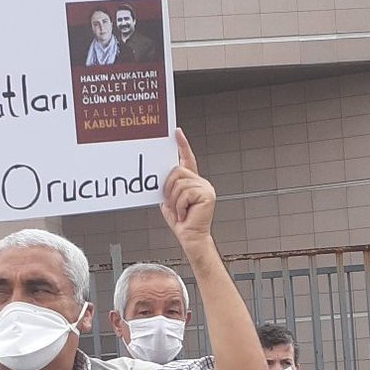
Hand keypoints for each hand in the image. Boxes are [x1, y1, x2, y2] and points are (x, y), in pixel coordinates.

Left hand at [160, 129, 215, 253]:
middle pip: (177, 171)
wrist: (191, 237)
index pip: (187, 158)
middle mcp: (201, 182)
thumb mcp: (170, 200)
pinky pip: (184, 194)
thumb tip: (162, 175)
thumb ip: (168, 186)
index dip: (182, 145)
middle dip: (168, 188)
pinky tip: (185, 214)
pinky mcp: (207, 195)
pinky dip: (180, 206)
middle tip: (172, 203)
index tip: (176, 132)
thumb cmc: (181, 221)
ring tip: (180, 211)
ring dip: (174, 200)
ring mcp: (205, 188)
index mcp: (192, 181)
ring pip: (179, 183)